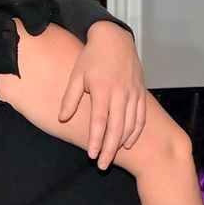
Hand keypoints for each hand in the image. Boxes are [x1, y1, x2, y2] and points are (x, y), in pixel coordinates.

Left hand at [60, 22, 146, 168]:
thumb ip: (70, 98)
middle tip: (102, 165)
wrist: (114, 39)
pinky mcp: (141, 92)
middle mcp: (121, 92)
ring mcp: (133, 93)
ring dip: (121, 143)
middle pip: (117, 127)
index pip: (100, 120)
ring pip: (131, 124)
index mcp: (103, 89)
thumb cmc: (91, 57)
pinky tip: (128, 144)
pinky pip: (141, 117)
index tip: (91, 155)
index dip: (96, 139)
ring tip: (112, 157)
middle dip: (109, 149)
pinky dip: (136, 132)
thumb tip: (63, 119)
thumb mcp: (76, 75)